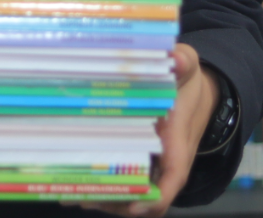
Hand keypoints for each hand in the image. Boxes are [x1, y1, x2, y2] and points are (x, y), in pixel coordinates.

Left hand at [70, 43, 219, 217]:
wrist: (191, 93)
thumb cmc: (186, 83)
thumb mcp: (187, 68)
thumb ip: (183, 61)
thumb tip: (175, 59)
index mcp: (179, 144)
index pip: (173, 178)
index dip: (154, 197)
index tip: (133, 203)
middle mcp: (165, 163)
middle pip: (145, 197)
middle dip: (116, 201)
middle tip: (83, 196)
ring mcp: (151, 165)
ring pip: (132, 194)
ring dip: (105, 197)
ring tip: (71, 193)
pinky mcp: (138, 160)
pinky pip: (124, 181)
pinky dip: (104, 185)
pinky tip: (76, 182)